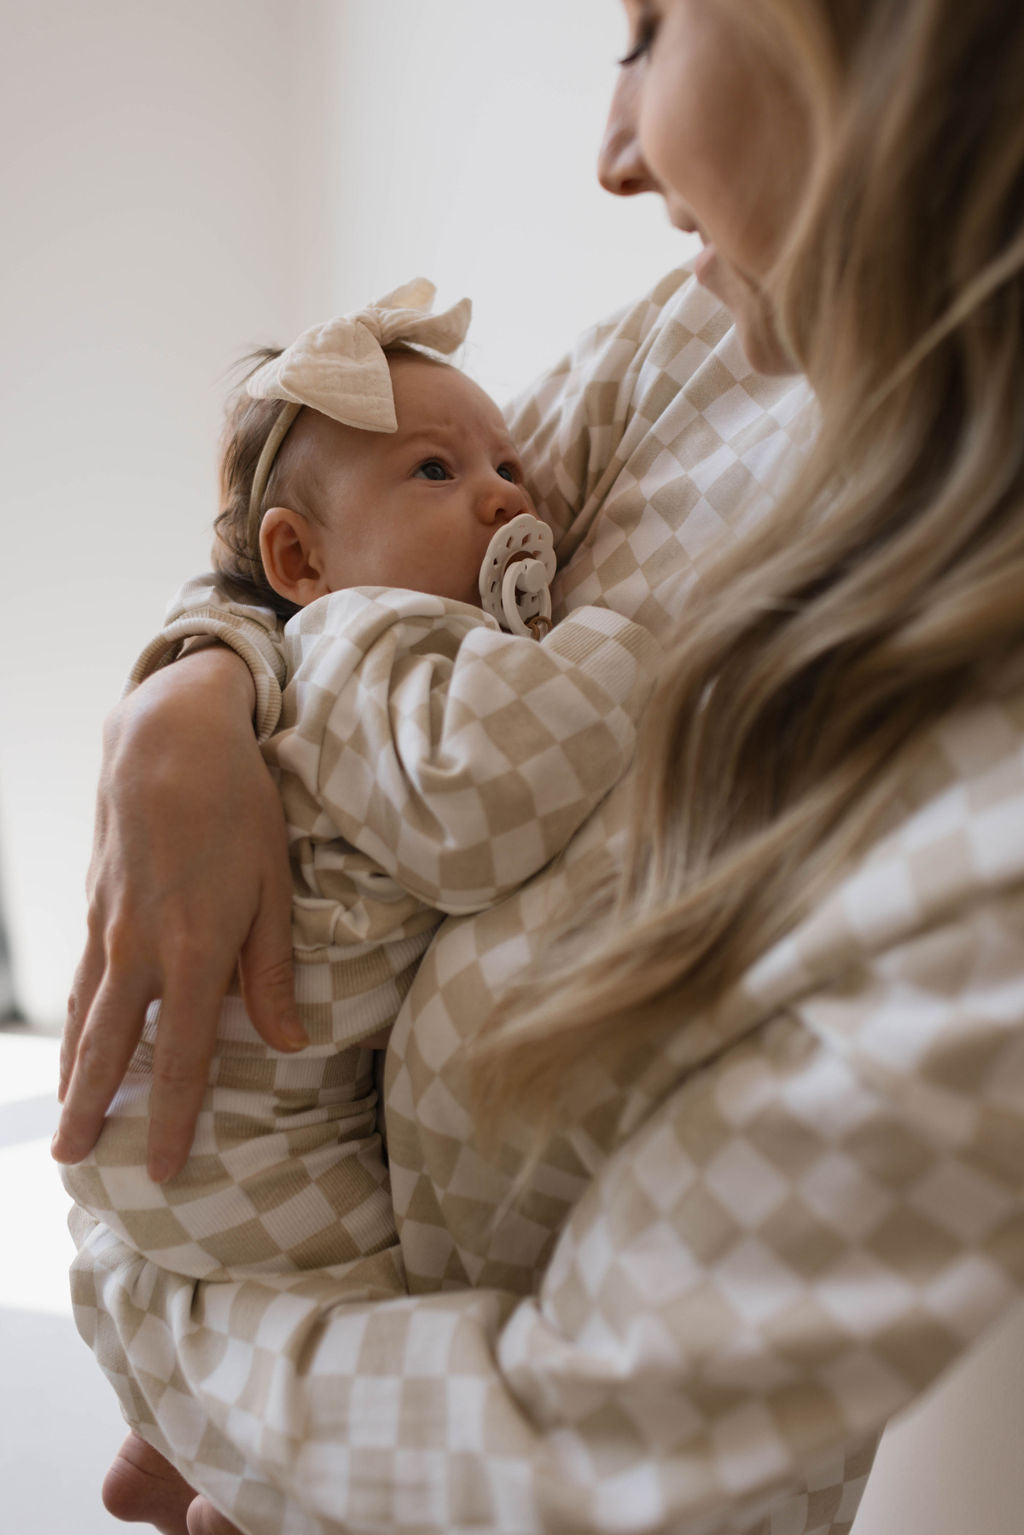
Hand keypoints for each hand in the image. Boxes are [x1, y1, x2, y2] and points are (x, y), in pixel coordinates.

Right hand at [53, 647, 305, 1180]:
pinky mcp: (96, 906)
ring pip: (85, 1018)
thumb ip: (273, 971)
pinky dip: (73, 1023)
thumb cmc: (237, 807)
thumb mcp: (272, 886)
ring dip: (74, 1075)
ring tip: (64, 1123)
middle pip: (113, 1049)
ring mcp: (109, 928)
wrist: (169, 739)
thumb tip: (289, 1042)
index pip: (182, 1057)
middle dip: (94, 1111)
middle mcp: (141, 950)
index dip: (172, 1120)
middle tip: (76, 1164)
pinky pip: (80, 980)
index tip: (164, 1170)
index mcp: (195, 952)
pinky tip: (73, 1042)